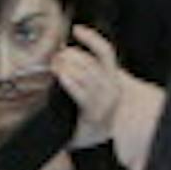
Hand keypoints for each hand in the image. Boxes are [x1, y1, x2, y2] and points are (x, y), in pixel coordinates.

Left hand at [50, 25, 125, 148]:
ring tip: (55, 65)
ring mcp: (104, 101)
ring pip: (86, 75)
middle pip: (91, 63)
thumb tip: (67, 48)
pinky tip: (62, 76)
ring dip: (68, 67)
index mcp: (114, 78)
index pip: (105, 52)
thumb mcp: (94, 87)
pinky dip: (71, 82)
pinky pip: (82, 92)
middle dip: (71, 56)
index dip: (91, 38)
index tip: (76, 29)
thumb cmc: (92, 111)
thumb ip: (88, 67)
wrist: (96, 140)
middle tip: (56, 56)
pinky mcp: (94, 113)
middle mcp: (112, 88)